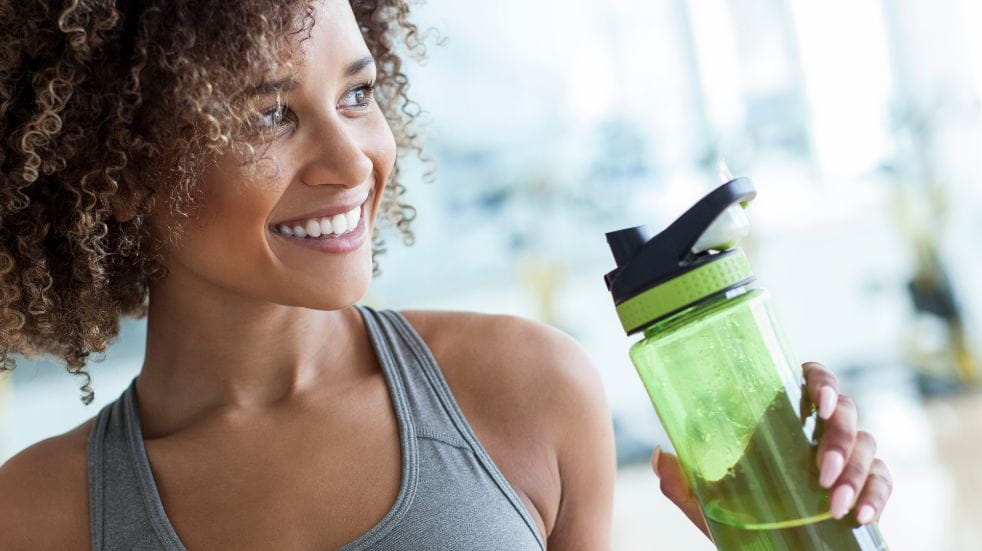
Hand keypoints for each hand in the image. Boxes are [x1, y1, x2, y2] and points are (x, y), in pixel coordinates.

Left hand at [651, 361, 892, 533]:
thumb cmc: (740, 518)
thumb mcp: (706, 502)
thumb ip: (683, 481)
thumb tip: (660, 455)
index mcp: (785, 421)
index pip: (814, 381)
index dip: (823, 381)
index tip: (817, 402)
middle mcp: (820, 434)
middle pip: (847, 414)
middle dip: (841, 440)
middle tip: (822, 471)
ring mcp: (847, 461)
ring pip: (870, 446)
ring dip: (857, 474)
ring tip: (834, 505)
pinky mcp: (866, 490)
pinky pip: (885, 482)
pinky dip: (878, 497)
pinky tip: (859, 515)